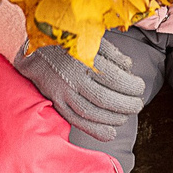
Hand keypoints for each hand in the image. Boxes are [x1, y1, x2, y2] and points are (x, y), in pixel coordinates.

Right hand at [15, 39, 149, 140]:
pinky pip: (77, 121)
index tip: (140, 87)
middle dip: (127, 105)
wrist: (32, 50)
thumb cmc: (66, 43)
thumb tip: (129, 67)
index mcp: (84, 59)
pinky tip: (110, 133)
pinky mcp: (56, 102)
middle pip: (106, 99)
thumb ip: (111, 52)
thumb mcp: (90, 38)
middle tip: (138, 104)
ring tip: (126, 116)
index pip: (115, 79)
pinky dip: (95, 130)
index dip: (132, 87)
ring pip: (92, 113)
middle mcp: (73, 78)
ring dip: (114, 118)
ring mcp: (62, 92)